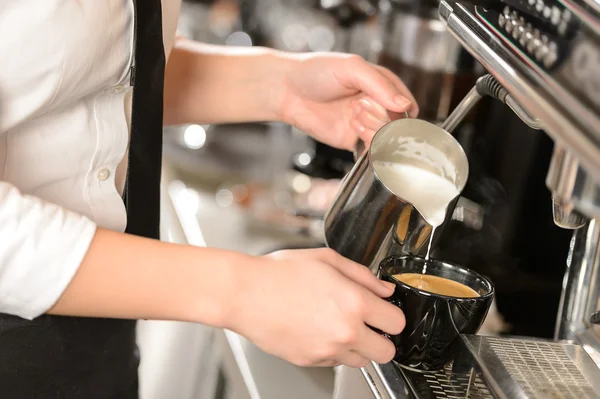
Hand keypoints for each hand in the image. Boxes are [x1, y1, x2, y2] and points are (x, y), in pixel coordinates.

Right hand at [226, 248, 405, 367]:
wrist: (244, 294)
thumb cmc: (279, 273)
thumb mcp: (327, 259)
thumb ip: (362, 275)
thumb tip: (383, 289)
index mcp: (354, 303)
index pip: (397, 322)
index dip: (392, 314)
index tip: (385, 311)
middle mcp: (345, 331)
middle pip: (387, 352)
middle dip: (382, 337)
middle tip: (369, 324)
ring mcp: (327, 350)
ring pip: (362, 361)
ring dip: (359, 346)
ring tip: (340, 326)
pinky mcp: (310, 361)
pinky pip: (335, 362)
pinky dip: (334, 350)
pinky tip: (319, 329)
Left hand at [278, 53, 417, 150]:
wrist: (286, 91)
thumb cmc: (316, 71)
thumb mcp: (352, 68)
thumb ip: (380, 84)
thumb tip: (404, 104)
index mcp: (382, 85)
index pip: (405, 103)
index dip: (398, 108)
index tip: (383, 104)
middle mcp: (376, 105)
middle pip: (397, 124)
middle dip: (382, 118)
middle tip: (359, 107)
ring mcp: (365, 124)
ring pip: (385, 139)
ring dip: (373, 130)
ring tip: (353, 117)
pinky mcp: (351, 140)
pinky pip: (370, 152)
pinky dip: (368, 147)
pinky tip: (354, 131)